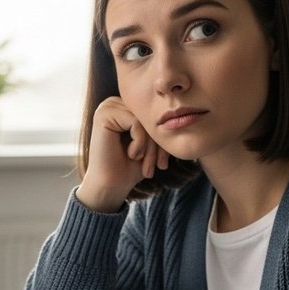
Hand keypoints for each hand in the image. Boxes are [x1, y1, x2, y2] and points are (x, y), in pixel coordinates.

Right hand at [77, 97, 169, 212]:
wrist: (111, 186)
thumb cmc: (130, 167)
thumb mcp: (152, 144)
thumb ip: (162, 126)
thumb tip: (185, 113)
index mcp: (124, 107)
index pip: (153, 115)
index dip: (162, 138)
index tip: (163, 162)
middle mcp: (114, 103)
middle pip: (149, 116)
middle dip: (157, 144)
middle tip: (158, 166)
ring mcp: (107, 107)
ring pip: (144, 120)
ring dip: (149, 145)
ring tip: (145, 164)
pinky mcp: (104, 115)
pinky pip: (135, 122)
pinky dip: (139, 142)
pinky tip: (131, 155)